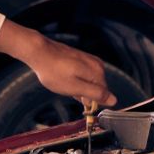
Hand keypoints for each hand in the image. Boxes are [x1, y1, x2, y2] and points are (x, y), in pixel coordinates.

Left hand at [0, 21, 116, 106]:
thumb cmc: (54, 71)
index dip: (90, 101)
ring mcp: (89, 60)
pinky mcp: (80, 59)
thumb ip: (96, 94)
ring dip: (77, 87)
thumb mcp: (75, 88)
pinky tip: (62, 78)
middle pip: (96, 88)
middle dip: (83, 94)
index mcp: (98, 72)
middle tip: (68, 90)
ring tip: (63, 83)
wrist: (39, 52)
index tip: (77, 100)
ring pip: (87, 83)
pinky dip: (73, 80)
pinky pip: (81, 76)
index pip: (103, 95)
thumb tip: (114, 100)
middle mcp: (97, 64)